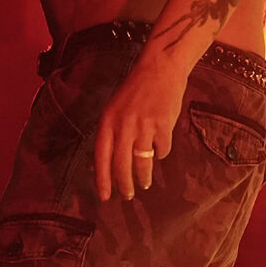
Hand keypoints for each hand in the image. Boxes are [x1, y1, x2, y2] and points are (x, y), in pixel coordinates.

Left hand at [94, 54, 185, 201]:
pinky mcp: (164, 126)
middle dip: (125, 185)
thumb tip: (109, 161)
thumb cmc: (136, 89)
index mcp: (108, 121)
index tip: (105, 197)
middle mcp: (124, 125)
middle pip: (122, 164)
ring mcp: (145, 126)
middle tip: (128, 195)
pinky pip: (162, 150)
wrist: (161, 68)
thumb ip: (112, 132)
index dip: (102, 179)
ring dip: (144, 176)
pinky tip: (160, 149)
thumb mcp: (115, 108)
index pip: (101, 156)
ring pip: (143, 161)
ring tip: (145, 183)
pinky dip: (161, 153)